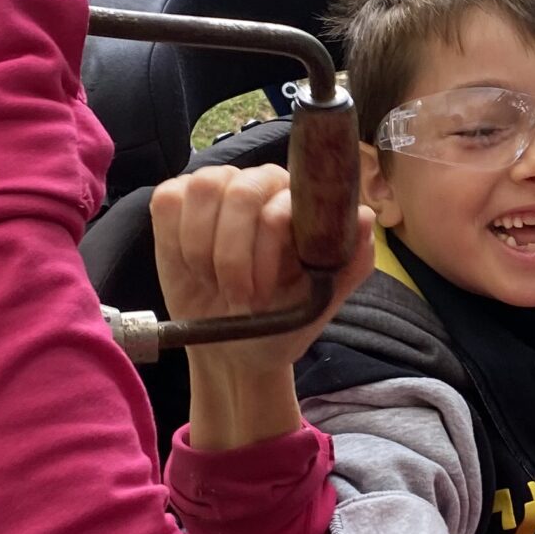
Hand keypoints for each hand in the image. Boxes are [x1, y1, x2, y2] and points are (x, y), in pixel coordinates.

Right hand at [151, 163, 375, 446]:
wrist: (235, 349)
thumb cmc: (281, 322)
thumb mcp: (320, 303)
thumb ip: (351, 261)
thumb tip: (366, 217)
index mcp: (301, 202)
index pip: (280, 204)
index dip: (265, 252)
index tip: (261, 297)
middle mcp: (263, 184)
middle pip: (240, 189)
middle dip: (232, 254)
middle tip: (237, 296)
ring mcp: (219, 187)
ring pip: (202, 188)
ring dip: (203, 249)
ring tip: (215, 284)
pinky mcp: (177, 199)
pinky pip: (168, 199)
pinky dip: (175, 242)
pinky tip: (192, 268)